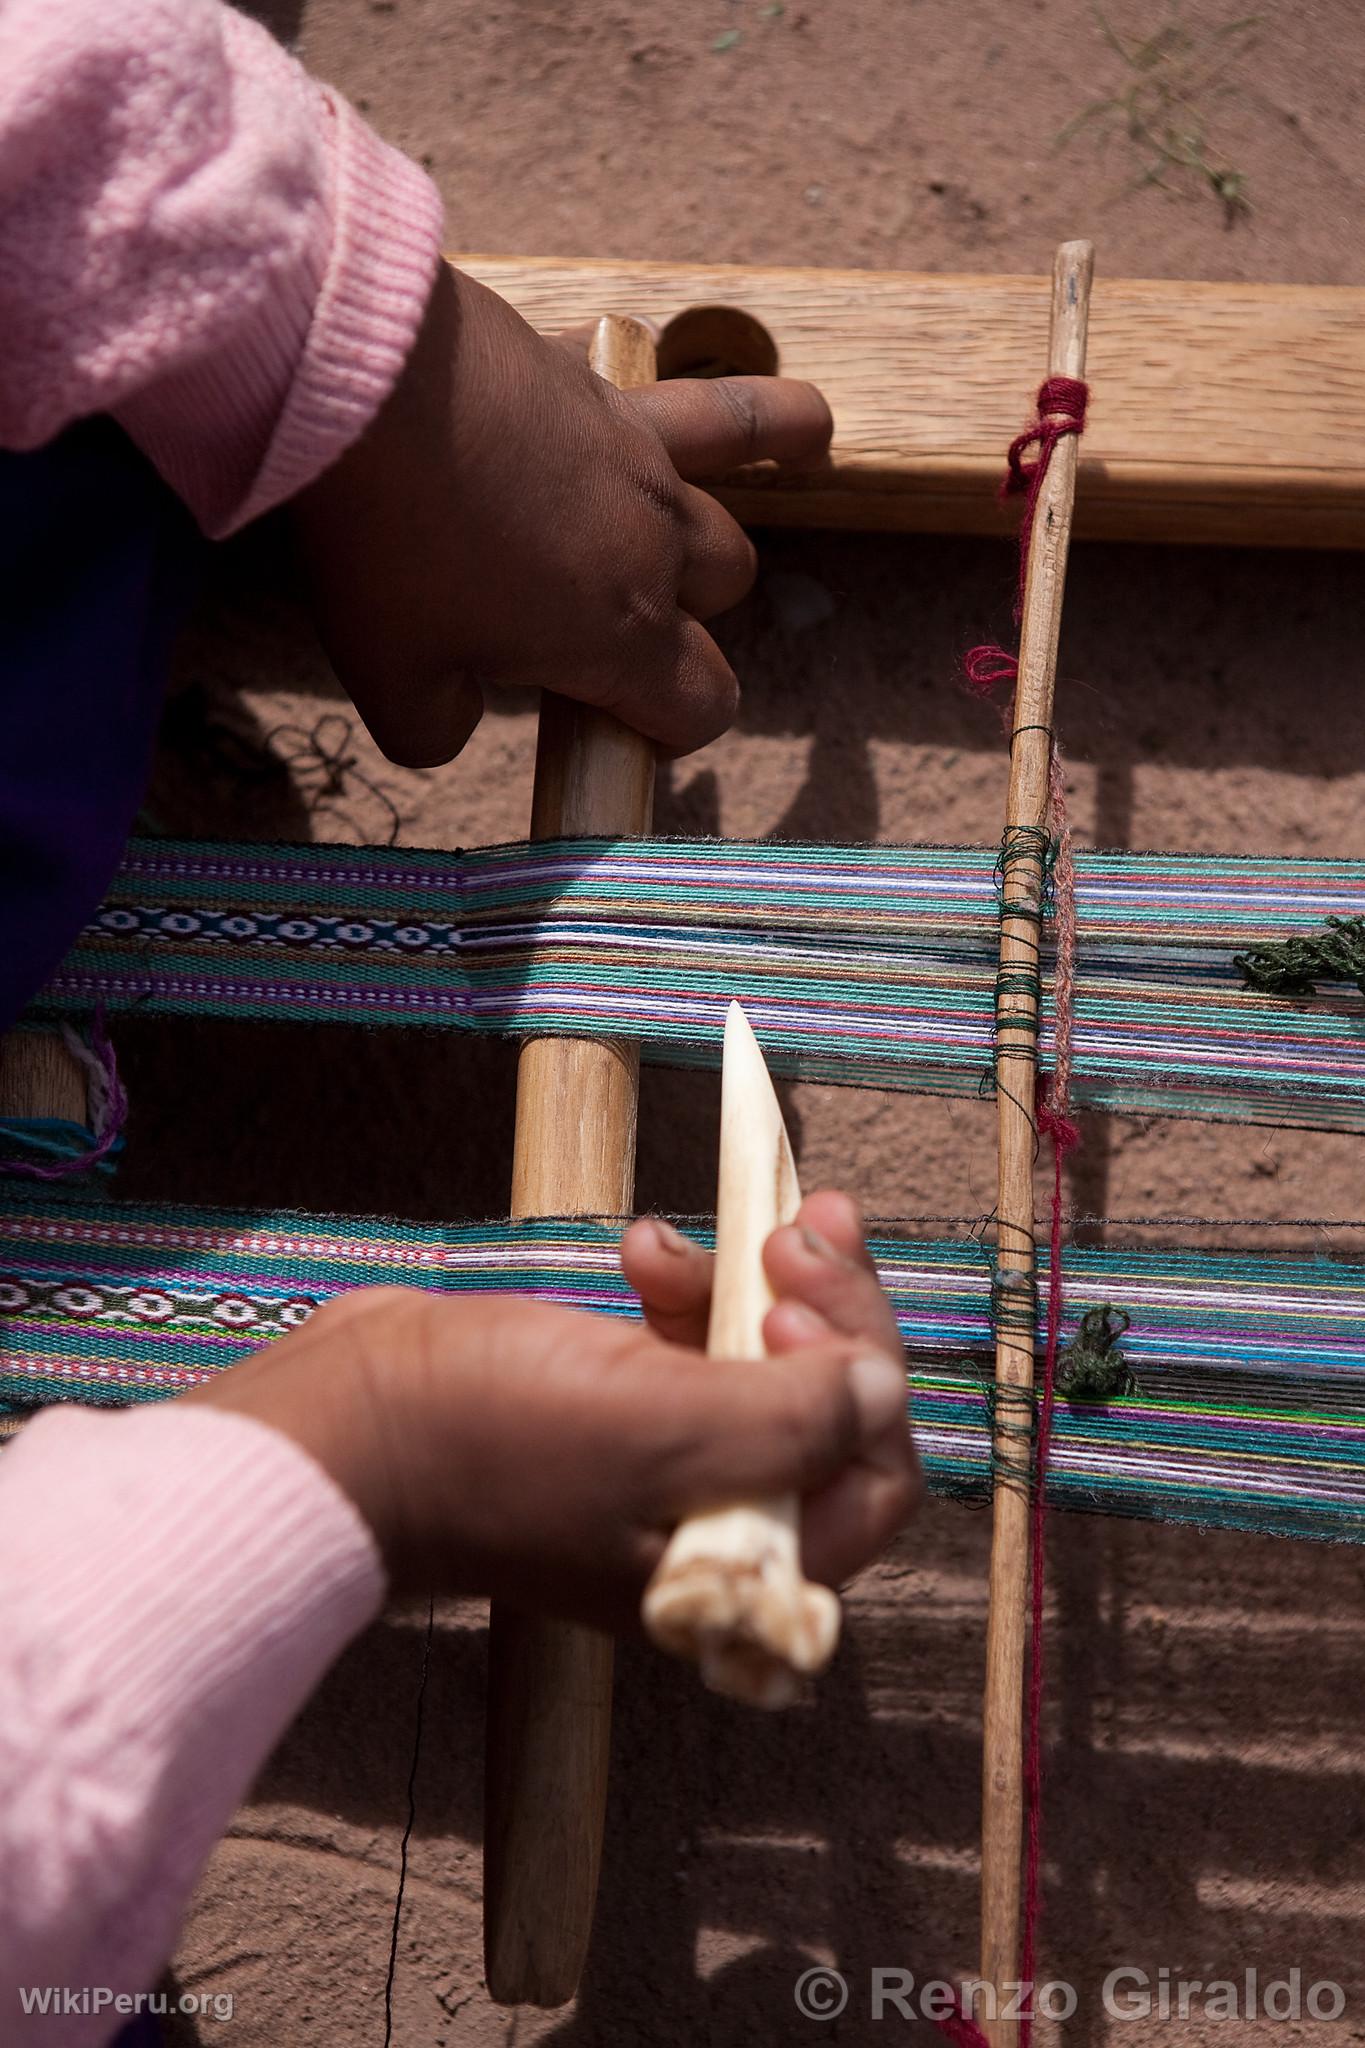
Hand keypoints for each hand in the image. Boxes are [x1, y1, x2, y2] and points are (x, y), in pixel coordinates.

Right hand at [180, 1195, 914, 1627]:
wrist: (345, 1424)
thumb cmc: (493, 1442)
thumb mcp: (661, 1430)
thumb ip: (791, 1418)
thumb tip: (883, 1387)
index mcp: (744, 1565)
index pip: (874, 1474)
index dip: (862, 1375)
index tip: (797, 1298)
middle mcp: (718, 1521)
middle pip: (828, 1406)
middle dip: (825, 1305)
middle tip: (802, 1222)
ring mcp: (663, 1462)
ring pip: (765, 1360)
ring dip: (752, 1281)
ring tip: (716, 1228)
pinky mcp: (615, 1406)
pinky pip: (689, 1340)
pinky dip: (681, 1285)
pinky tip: (641, 1245)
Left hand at [291, 262, 832, 766]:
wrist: (357, 379)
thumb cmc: (382, 540)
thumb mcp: (388, 675)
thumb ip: (433, 728)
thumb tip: (452, 727)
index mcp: (619, 635)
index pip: (702, 705)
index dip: (674, 731)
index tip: (625, 730)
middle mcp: (654, 542)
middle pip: (725, 585)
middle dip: (690, 607)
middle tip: (610, 616)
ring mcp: (637, 452)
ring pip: (743, 465)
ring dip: (778, 458)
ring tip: (810, 447)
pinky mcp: (599, 382)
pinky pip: (697, 389)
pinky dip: (745, 402)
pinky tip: (747, 390)